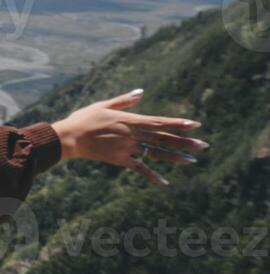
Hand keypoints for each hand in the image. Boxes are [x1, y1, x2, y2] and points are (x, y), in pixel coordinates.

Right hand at [52, 89, 207, 185]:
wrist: (69, 138)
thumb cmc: (84, 119)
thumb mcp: (103, 105)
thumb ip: (124, 101)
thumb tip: (141, 92)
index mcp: (130, 121)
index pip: (159, 122)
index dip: (178, 123)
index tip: (195, 124)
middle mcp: (132, 135)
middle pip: (163, 139)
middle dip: (185, 142)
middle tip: (204, 145)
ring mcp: (127, 149)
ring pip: (155, 154)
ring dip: (175, 157)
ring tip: (192, 160)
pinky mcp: (120, 160)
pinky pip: (139, 168)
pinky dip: (152, 175)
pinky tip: (165, 181)